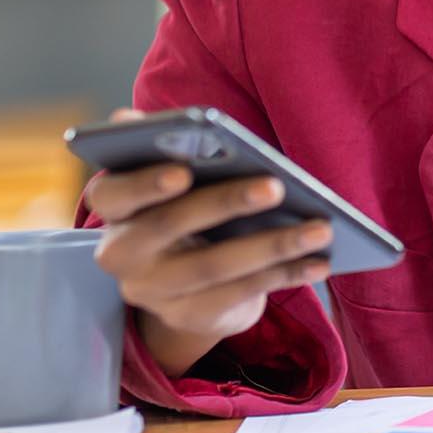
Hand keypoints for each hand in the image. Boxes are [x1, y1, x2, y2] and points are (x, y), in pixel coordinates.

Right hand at [83, 108, 331, 378]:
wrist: (186, 283)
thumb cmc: (186, 207)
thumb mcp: (171, 181)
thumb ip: (162, 147)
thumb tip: (127, 116)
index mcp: (115, 209)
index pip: (110, 194)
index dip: (143, 183)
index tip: (182, 172)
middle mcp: (122, 254)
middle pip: (169, 226)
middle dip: (225, 203)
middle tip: (276, 186)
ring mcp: (153, 292)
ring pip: (214, 267)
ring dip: (273, 245)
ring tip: (321, 228)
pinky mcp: (189, 316)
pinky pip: (241, 296)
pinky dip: (285, 275)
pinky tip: (320, 263)